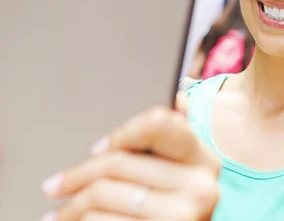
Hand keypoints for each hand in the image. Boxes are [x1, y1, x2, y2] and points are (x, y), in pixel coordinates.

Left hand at [41, 103, 219, 220]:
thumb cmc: (173, 209)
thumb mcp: (183, 173)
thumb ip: (176, 139)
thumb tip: (179, 98)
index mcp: (204, 158)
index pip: (159, 124)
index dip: (122, 133)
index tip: (96, 148)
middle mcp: (199, 186)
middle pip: (119, 162)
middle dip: (77, 175)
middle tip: (54, 186)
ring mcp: (182, 215)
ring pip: (102, 194)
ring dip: (72, 206)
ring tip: (61, 213)